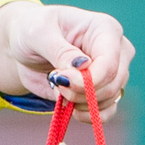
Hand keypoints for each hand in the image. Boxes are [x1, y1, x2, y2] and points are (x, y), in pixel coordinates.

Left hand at [0, 1, 134, 116]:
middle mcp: (116, 50)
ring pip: (109, 100)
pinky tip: (69, 106)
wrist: (28, 46)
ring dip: (79, 103)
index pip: (109, 63)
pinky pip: (106, 113)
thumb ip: (61, 51)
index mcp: (105, 29)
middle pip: (112, 84)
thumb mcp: (38, 33)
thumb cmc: (34, 30)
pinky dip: (86, 115)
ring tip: (58, 86)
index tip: (59, 80)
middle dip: (80, 92)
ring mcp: (113, 72)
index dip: (87, 80)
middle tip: (56, 82)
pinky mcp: (104, 90)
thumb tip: (84, 66)